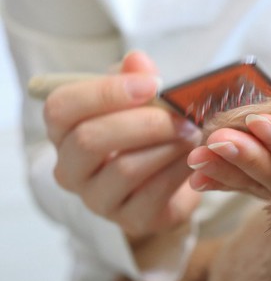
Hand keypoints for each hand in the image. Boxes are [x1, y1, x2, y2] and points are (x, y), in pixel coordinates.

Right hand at [45, 51, 201, 241]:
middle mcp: (70, 169)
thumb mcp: (139, 101)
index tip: (153, 85)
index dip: (106, 93)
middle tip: (182, 114)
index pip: (62, 108)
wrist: (168, 184)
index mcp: (63, 132)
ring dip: (166, 146)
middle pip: (91, 140)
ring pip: (125, 169)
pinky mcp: (131, 220)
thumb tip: (138, 60)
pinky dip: (180, 170)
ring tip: (193, 132)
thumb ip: (135, 79)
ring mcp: (97, 200)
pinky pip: (154, 193)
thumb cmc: (146, 135)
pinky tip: (197, 156)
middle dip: (144, 123)